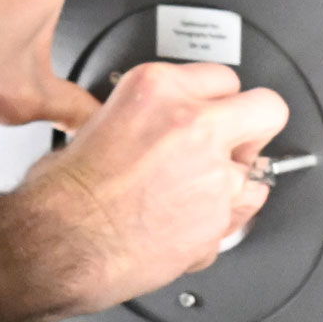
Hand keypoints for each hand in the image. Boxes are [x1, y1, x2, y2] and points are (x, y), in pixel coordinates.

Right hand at [0, 59, 286, 321]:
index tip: (210, 111)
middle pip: (266, 108)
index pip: (222, 76)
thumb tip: (159, 123)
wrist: (56, 245)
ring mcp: (212, 174)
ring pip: (261, 171)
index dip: (215, 99)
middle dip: (252, 126)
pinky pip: (242, 216)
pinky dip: (224, 221)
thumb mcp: (94, 124)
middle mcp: (193, 124)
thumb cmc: (60, 195)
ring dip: (238, 181)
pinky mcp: (218, 220)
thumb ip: (145, 116)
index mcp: (158, 88)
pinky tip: (194, 221)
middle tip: (235, 142)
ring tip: (202, 193)